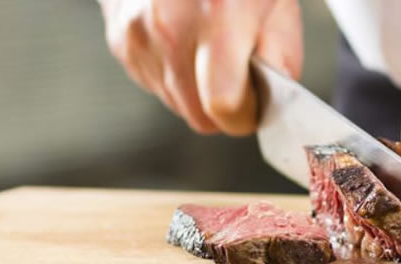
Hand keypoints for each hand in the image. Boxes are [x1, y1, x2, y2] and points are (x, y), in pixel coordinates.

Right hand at [98, 0, 302, 135]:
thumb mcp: (278, 2)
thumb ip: (281, 56)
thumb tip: (269, 102)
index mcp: (219, 14)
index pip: (225, 105)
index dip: (246, 114)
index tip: (255, 104)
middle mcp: (170, 26)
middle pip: (199, 115)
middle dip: (223, 105)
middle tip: (237, 72)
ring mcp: (138, 33)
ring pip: (175, 103)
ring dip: (197, 88)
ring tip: (209, 44)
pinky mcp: (119, 39)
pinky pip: (154, 83)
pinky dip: (174, 72)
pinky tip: (185, 37)